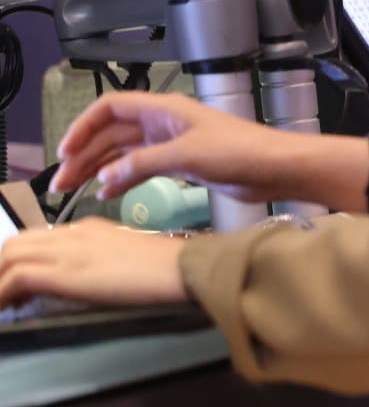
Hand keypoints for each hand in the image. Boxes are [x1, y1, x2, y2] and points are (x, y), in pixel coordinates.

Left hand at [0, 218, 187, 308]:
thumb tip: (82, 278)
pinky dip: (3, 293)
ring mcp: (69, 250)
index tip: (18, 286)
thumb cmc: (167, 266)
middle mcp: (74, 234)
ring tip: (4, 303)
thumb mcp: (127, 255)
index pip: (36, 238)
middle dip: (2, 268)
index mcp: (88, 229)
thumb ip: (101, 259)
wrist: (181, 266)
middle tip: (6, 294)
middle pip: (15, 243)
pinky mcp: (67, 271)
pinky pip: (17, 277)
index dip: (19, 260)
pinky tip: (6, 307)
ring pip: (10, 255)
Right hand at [53, 92, 302, 203]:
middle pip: (111, 134)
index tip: (65, 151)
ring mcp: (172, 143)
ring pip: (123, 153)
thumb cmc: (239, 152)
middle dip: (84, 155)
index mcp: (163, 110)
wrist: (276, 168)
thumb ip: (142, 164)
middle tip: (61, 183)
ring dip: (98, 169)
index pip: (110, 108)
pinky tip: (107, 195)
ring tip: (73, 192)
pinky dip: (121, 179)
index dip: (83, 127)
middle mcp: (164, 123)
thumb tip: (103, 180)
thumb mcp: (186, 156)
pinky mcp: (182, 163)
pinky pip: (140, 167)